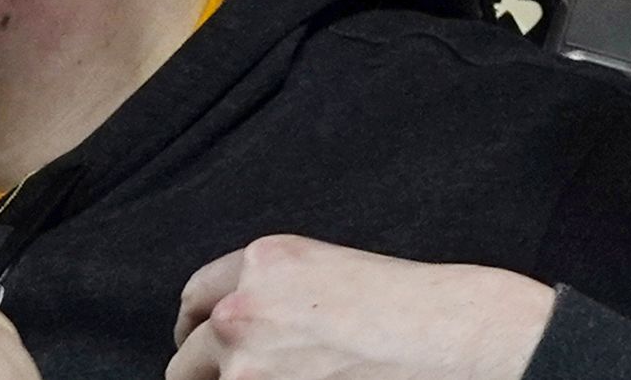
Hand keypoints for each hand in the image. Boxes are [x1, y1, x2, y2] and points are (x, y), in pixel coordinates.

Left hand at [169, 242, 555, 379]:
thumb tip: (235, 329)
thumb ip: (271, 291)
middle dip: (203, 367)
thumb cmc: (403, 305)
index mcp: (262, 262)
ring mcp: (247, 365)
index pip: (196, 298)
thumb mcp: (326, 270)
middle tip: (231, 375)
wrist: (442, 335)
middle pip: (187, 353)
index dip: (197, 325)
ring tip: (277, 379)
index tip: (200, 341)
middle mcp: (242, 310)